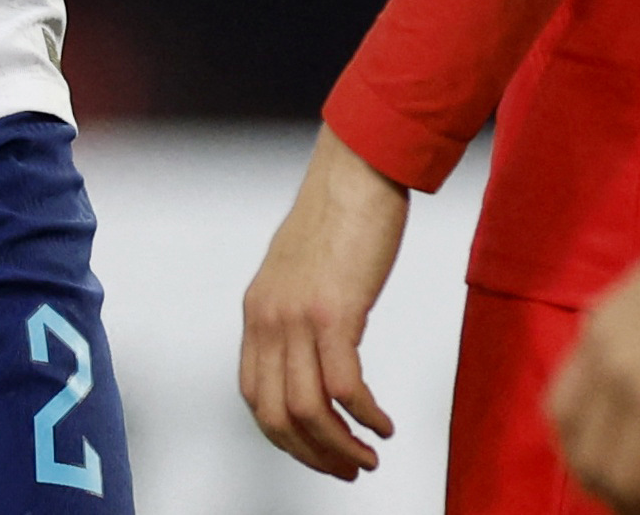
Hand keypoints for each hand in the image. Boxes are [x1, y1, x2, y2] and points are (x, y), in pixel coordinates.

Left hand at [239, 126, 408, 477]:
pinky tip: (385, 425)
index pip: (255, 397)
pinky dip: (365, 417)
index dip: (285, 437)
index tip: (319, 451)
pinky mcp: (334, 312)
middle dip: (312, 455)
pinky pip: (345, 388)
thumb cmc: (339, 214)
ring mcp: (297, 317)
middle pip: (276, 417)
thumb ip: (296, 311)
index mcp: (257, 312)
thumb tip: (313, 353)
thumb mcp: (300, 270)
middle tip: (349, 469)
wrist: (357, 169)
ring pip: (309, 412)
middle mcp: (268, 319)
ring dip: (340, 447)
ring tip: (370, 457)